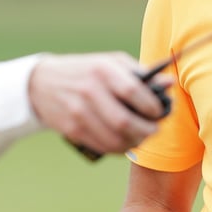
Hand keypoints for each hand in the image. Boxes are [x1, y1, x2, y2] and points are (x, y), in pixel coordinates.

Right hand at [29, 52, 170, 155]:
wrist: (42, 83)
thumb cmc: (87, 71)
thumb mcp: (111, 63)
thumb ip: (140, 74)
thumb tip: (168, 84)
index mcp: (102, 70)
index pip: (133, 91)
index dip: (151, 106)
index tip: (159, 112)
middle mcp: (89, 91)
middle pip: (125, 121)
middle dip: (146, 131)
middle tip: (154, 130)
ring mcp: (78, 112)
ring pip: (115, 139)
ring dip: (135, 142)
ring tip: (141, 137)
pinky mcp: (72, 129)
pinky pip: (103, 146)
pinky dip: (119, 148)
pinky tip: (125, 141)